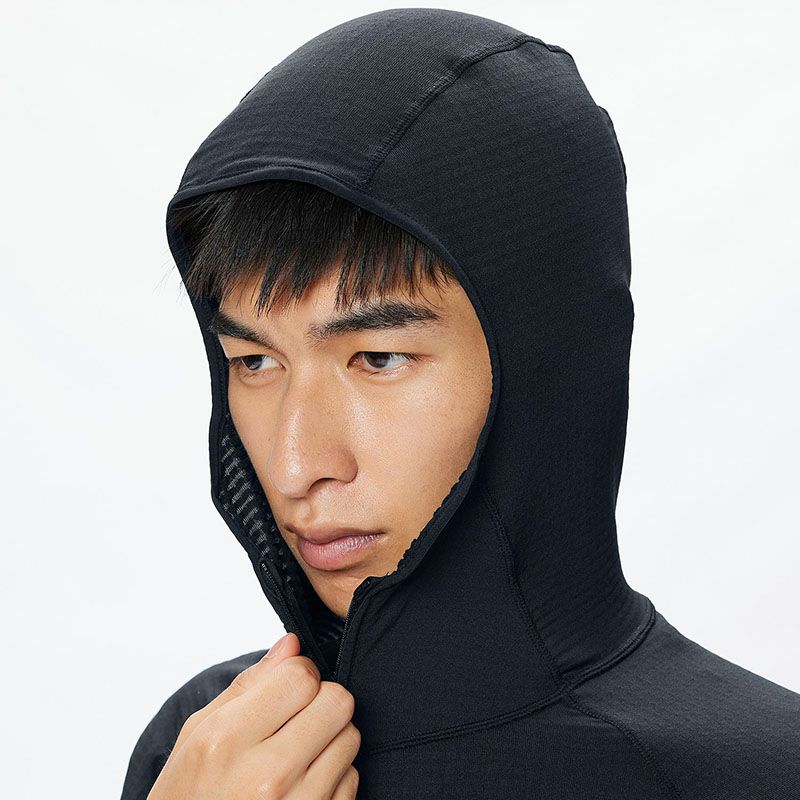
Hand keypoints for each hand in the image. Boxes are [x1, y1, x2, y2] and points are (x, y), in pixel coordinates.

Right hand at [147, 632, 360, 798]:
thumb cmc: (190, 794)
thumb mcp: (197, 735)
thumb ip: (248, 685)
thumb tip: (292, 644)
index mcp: (226, 741)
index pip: (301, 677)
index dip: (299, 673)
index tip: (288, 687)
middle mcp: (267, 777)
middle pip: (337, 702)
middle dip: (322, 701)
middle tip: (298, 717)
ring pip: (350, 737)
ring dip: (330, 738)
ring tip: (297, 754)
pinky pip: (352, 779)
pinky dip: (334, 775)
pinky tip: (303, 784)